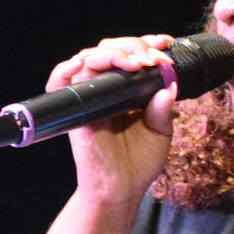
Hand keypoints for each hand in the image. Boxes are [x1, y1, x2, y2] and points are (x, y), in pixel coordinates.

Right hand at [47, 34, 177, 205]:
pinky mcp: (77, 111)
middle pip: (110, 49)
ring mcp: (89, 98)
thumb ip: (163, 109)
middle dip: (134, 46)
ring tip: (137, 62)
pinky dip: (71, 67)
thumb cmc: (139, 162)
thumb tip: (169, 84)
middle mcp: (105, 90)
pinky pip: (64, 81)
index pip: (129, 55)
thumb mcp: (160, 131)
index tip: (165, 43)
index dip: (145, 44)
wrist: (122, 190)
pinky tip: (90, 62)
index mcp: (125, 90)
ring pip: (89, 58)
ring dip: (113, 53)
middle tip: (154, 58)